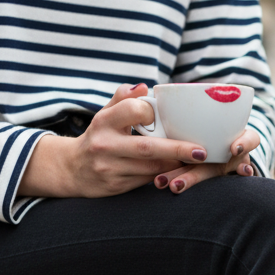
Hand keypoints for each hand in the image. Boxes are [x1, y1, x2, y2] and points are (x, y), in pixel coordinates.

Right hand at [20, 84, 260, 198]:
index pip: (132, 111)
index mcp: (104, 121)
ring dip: (176, 166)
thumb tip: (145, 87)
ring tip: (198, 162)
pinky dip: (165, 177)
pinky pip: (146, 182)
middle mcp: (105, 145)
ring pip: (150, 169)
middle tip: (202, 151)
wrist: (72, 170)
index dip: (151, 111)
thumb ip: (123, 98)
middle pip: (147, 147)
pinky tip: (180, 173)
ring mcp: (109, 168)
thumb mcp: (105, 115)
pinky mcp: (115, 187)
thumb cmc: (99, 136)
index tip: (168, 116)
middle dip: (177, 149)